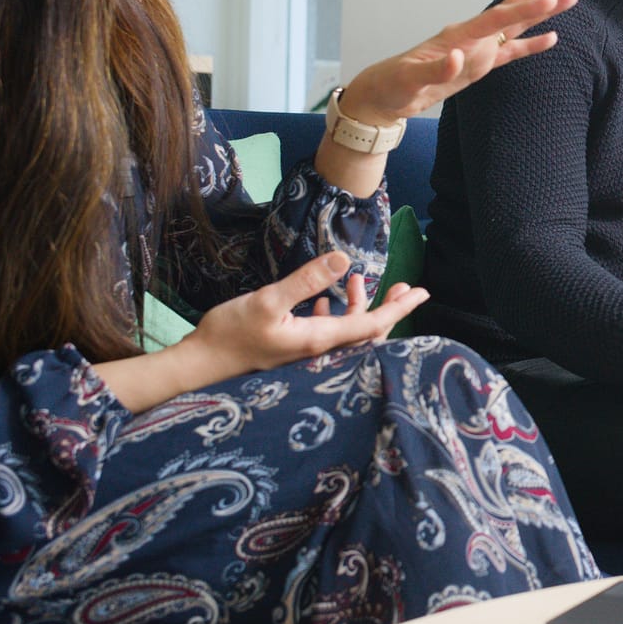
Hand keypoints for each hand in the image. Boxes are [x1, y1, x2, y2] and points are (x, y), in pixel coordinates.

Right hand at [186, 251, 427, 375]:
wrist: (200, 364)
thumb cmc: (230, 333)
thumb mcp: (268, 300)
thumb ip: (306, 280)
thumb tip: (343, 259)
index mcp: (320, 340)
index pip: (372, 324)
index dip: (399, 307)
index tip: (422, 292)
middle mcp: (319, 350)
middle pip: (367, 330)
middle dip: (388, 306)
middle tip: (405, 285)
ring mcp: (307, 352)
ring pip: (346, 330)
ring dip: (358, 305)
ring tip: (358, 280)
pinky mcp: (294, 349)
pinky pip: (326, 332)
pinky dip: (333, 313)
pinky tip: (323, 299)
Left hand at [334, 0, 578, 125]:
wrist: (384, 94)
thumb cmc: (394, 86)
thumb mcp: (410, 82)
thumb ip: (436, 70)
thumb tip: (459, 58)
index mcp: (459, 37)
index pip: (499, 19)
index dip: (526, 9)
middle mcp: (473, 37)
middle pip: (514, 10)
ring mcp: (478, 49)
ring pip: (517, 25)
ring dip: (543, 11)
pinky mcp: (479, 64)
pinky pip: (511, 51)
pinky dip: (532, 44)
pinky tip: (553, 37)